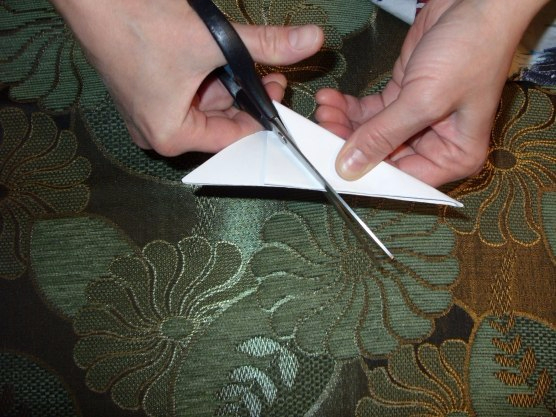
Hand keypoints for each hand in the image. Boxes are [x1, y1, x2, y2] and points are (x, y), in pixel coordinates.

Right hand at [51, 0, 323, 154]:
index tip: (284, 99)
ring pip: (204, 104)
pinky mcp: (144, 92)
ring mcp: (148, 112)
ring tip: (248, 60)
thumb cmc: (140, 23)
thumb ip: (268, 44)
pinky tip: (220, 56)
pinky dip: (208, 76)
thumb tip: (312, 40)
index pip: (233, 138)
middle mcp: (157, 132)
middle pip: (220, 122)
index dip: (264, 119)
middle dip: (249, 98)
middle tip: (274, 76)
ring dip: (230, 83)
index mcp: (170, 135)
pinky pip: (187, 92)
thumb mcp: (215, 40)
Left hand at [315, 0, 547, 186]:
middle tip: (320, 132)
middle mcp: (436, 143)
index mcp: (454, 155)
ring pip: (371, 134)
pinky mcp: (402, 97)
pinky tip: (330, 99)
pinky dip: (348, 106)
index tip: (335, 167)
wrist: (477, 2)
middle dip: (350, 145)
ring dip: (344, 124)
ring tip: (324, 110)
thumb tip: (351, 167)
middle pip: (383, 158)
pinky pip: (370, 111)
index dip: (368, 174)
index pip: (403, 178)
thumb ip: (384, 135)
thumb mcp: (425, 100)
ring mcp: (417, 120)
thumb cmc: (470, 51)